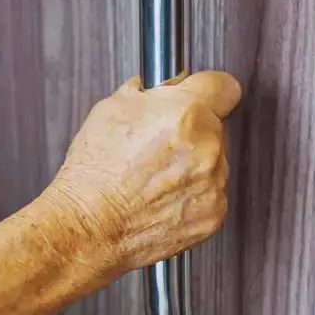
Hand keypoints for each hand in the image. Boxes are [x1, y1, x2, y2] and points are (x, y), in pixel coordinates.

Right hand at [48, 71, 241, 276]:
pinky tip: (161, 195)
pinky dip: (192, 194)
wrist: (89, 227)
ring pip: (215, 161)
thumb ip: (152, 92)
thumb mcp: (114, 108)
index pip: (225, 86)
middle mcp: (207, 148)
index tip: (200, 95)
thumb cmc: (95, 173)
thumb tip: (168, 86)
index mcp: (187, 115)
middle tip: (160, 142)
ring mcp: (214, 184)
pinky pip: (211, 193)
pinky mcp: (214, 214)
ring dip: (194, 163)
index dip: (208, 89)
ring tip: (154, 174)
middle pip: (217, 126)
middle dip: (193, 130)